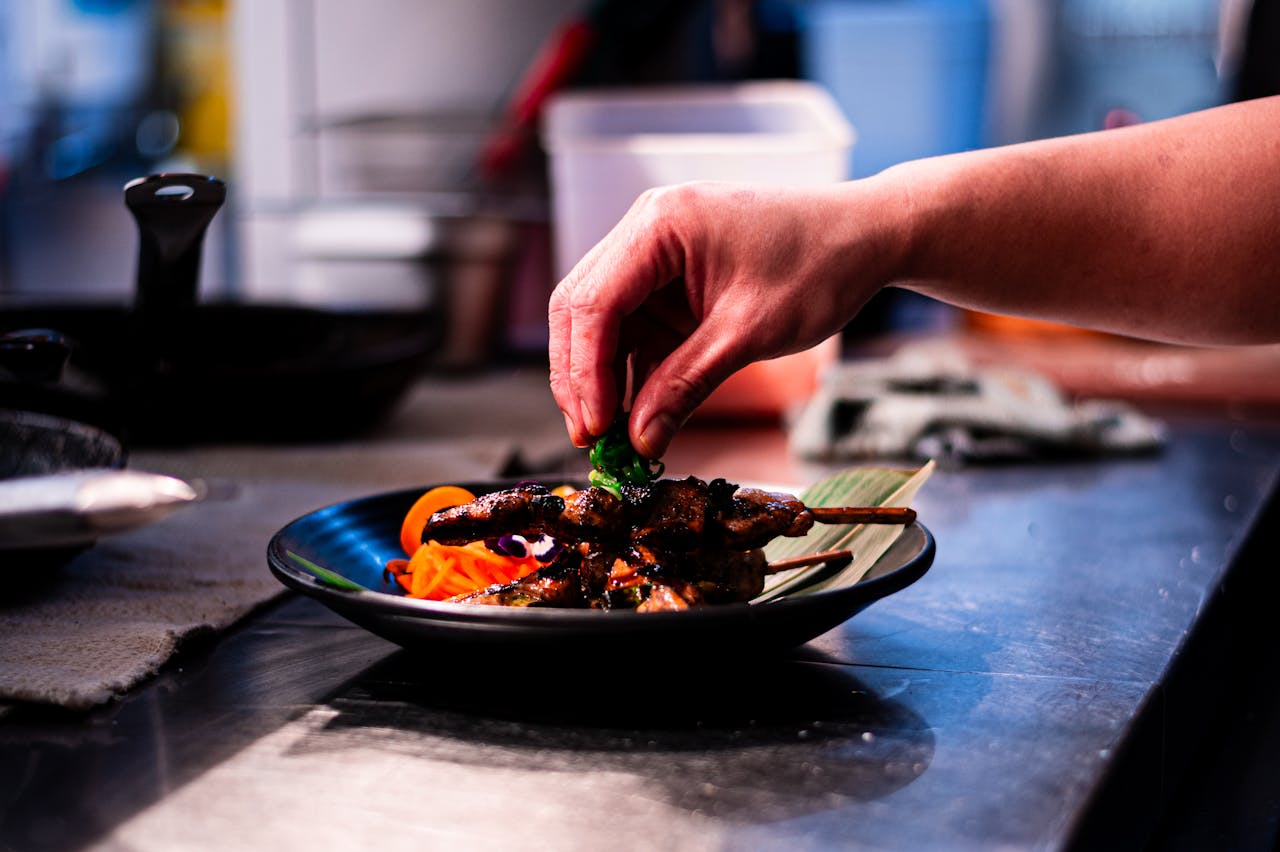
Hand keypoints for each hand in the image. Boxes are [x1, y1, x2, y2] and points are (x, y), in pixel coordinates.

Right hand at [548, 180, 902, 457]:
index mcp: (659, 225)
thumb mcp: (748, 334)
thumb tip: (640, 440)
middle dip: (581, 377)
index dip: (584, 372)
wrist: (865, 237)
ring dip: (601, 378)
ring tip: (611, 437)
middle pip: (582, 309)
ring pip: (601, 322)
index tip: (593, 427)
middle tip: (591, 439)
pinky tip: (635, 412)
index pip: (593, 302)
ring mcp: (655, 254)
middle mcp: (646, 230)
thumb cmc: (819, 266)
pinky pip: (634, 327)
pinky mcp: (671, 279)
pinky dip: (630, 369)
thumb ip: (686, 384)